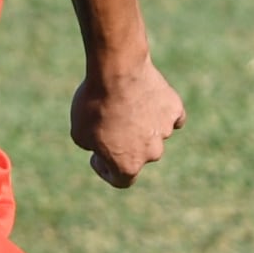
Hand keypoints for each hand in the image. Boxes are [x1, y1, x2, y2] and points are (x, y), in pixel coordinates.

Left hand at [70, 58, 183, 186]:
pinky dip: (160, 112)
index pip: (121, 180)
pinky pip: (170, 116)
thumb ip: (94, 147)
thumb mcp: (79, 133)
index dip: (106, 170)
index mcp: (128, 165)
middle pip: (140, 156)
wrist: (117, 72)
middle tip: (109, 125)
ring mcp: (166, 131)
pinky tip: (148, 101)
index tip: (97, 155)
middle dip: (125, 145)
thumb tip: (106, 145)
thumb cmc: (93, 105)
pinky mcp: (175, 109)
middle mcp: (152, 153)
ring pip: (154, 134)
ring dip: (141, 126)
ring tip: (124, 104)